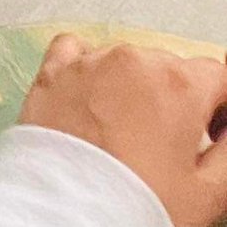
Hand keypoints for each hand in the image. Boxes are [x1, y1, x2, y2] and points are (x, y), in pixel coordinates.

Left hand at [19, 37, 226, 225]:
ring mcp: (89, 61)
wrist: (71, 214)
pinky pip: (78, 52)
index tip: (216, 134)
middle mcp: (133, 61)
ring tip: (132, 133)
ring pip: (128, 62)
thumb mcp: (210, 189)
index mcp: (179, 84)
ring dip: (137, 88)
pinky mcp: (53, 71)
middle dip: (181, 100)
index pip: (218, 76)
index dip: (223, 108)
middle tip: (175, 142)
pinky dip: (91, 70)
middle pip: (172, 69)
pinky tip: (96, 102)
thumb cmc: (142, 201)